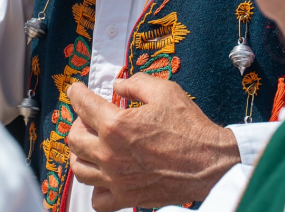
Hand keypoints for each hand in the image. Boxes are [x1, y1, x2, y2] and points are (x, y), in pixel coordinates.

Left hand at [66, 75, 238, 211]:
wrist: (210, 163)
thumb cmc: (189, 127)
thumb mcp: (164, 91)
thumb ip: (136, 83)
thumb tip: (118, 86)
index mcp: (116, 125)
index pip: (82, 104)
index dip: (76, 93)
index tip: (76, 90)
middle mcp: (109, 153)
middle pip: (73, 138)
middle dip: (78, 122)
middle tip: (90, 118)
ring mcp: (116, 178)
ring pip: (79, 168)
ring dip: (80, 153)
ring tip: (91, 145)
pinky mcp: (126, 197)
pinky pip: (97, 200)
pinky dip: (95, 188)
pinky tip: (104, 175)